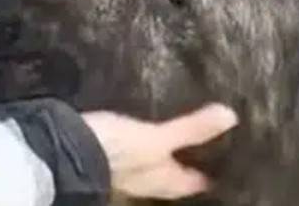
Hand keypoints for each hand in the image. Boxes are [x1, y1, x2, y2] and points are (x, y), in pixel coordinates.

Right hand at [81, 104, 237, 199]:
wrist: (65, 150)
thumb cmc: (116, 151)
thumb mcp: (157, 138)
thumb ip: (191, 129)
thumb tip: (231, 117)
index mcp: (164, 180)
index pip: (195, 182)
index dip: (214, 173)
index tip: (233, 160)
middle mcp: (148, 180)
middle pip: (175, 175)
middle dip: (191, 161)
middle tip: (211, 142)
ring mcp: (128, 168)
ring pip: (156, 162)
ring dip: (169, 151)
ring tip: (184, 131)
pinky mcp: (110, 153)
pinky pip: (137, 149)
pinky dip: (147, 141)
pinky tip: (148, 126)